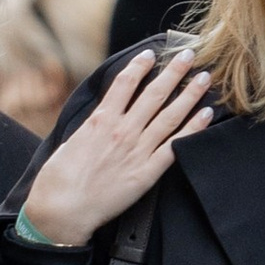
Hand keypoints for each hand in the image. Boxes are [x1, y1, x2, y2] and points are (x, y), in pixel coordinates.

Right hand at [20, 52, 213, 247]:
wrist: (62, 210)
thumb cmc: (58, 180)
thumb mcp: (70, 142)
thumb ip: (92, 127)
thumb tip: (102, 117)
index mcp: (100, 121)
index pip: (125, 83)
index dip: (140, 65)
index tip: (151, 54)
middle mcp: (122, 131)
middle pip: (154, 94)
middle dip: (174, 71)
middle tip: (188, 54)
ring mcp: (137, 151)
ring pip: (170, 116)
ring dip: (189, 95)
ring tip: (204, 79)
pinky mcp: (147, 173)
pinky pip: (175, 146)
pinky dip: (193, 129)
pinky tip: (206, 114)